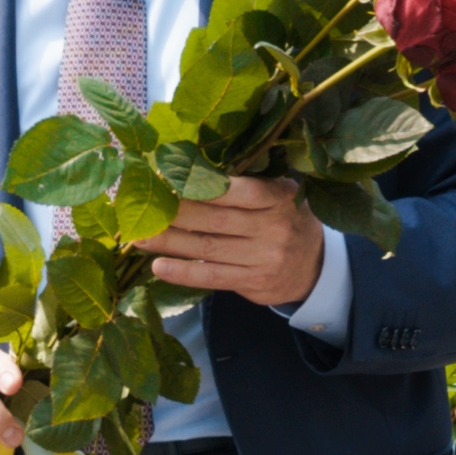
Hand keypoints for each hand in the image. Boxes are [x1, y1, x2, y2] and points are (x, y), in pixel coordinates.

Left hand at [149, 177, 326, 310]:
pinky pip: (212, 277)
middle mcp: (273, 227)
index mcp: (279, 196)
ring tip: (139, 237)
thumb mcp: (280, 194)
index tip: (169, 179)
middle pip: (215, 219)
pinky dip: (184, 272)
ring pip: (208, 248)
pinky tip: (159, 267)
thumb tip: (191, 172)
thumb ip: (247, 185)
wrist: (315, 266)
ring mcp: (263, 257)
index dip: (203, 186)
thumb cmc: (286, 219)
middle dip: (175, 213)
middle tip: (143, 206)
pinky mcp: (253, 282)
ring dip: (169, 242)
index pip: (239, 190)